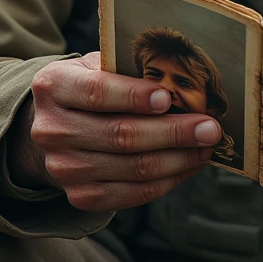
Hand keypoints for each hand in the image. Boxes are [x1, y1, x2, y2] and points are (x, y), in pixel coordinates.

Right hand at [8, 52, 221, 211]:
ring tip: (206, 146)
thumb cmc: (90, 86)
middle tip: (210, 128)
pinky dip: (167, 180)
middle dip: (173, 132)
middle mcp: (52, 130)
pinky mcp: (80, 196)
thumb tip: (184, 82)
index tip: (168, 98)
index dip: (134, 96)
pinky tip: (188, 165)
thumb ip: (130, 70)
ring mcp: (63, 168)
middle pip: (120, 135)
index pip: (96, 92)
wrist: (56, 125)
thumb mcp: (99, 65)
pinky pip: (132, 194)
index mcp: (54, 86)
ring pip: (132, 168)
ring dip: (178, 158)